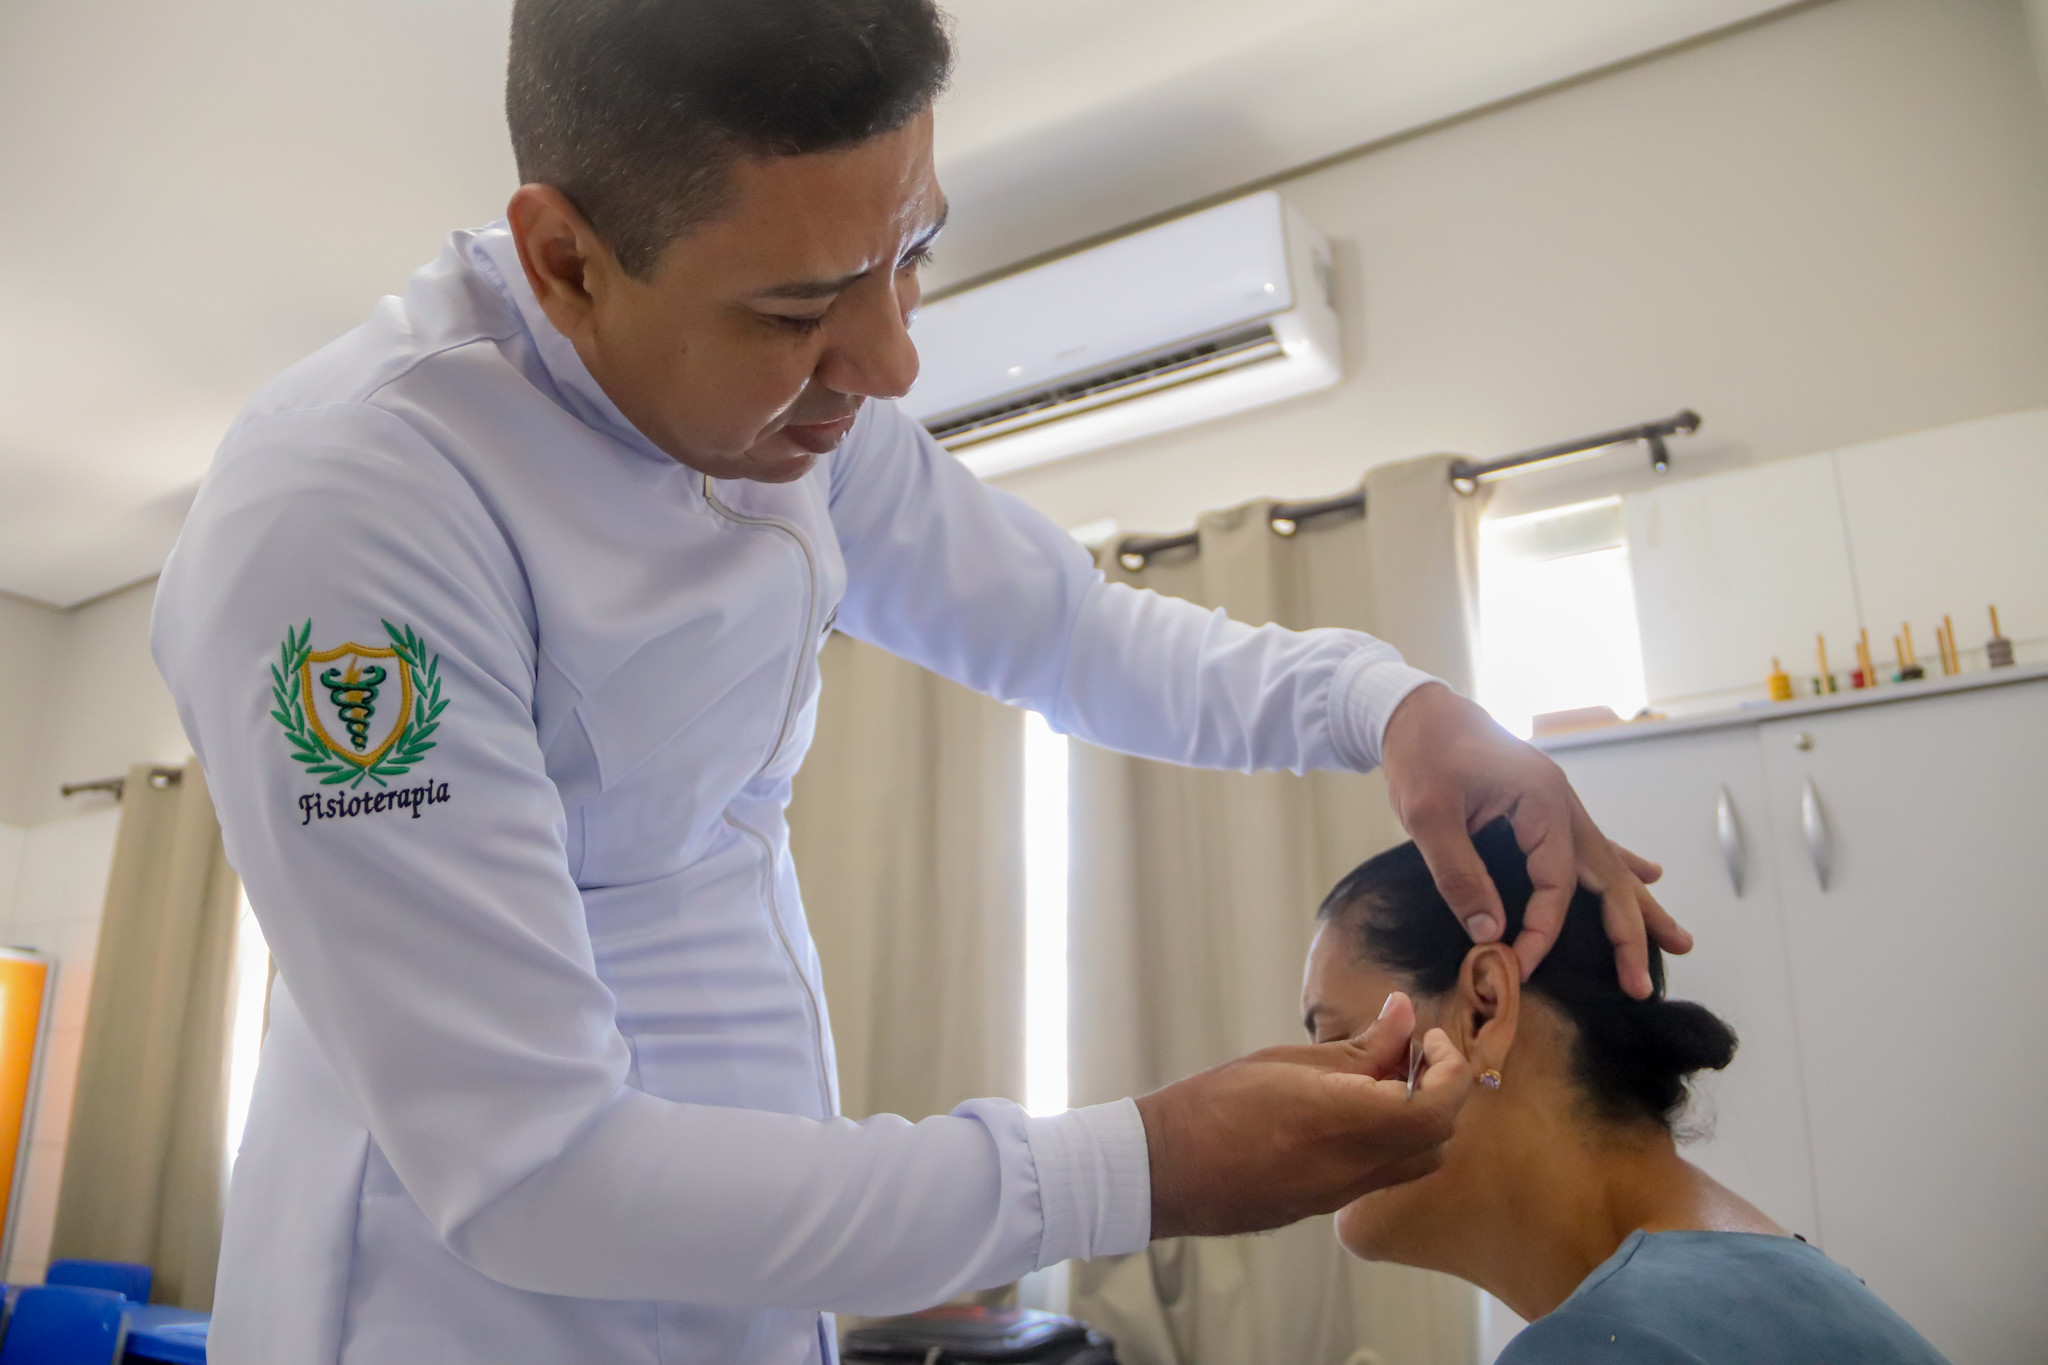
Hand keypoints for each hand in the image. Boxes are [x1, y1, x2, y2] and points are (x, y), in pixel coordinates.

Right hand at [1136, 993, 1469, 1238]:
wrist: (1162, 1168)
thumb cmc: (1211, 1104)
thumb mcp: (1285, 1060)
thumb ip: (1357, 1047)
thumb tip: (1405, 1015)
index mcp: (1340, 1121)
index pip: (1435, 1108)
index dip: (1451, 1071)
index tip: (1431, 1039)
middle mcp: (1350, 1167)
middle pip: (1437, 1140)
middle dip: (1442, 1093)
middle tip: (1413, 1054)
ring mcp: (1339, 1195)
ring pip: (1415, 1163)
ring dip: (1419, 1120)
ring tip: (1383, 1080)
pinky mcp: (1324, 1206)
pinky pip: (1382, 1175)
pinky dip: (1391, 1141)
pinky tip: (1355, 1111)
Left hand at [1380, 683, 1692, 998]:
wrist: (1417, 709)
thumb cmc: (1421, 755)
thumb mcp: (1428, 817)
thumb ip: (1459, 875)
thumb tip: (1490, 934)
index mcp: (1541, 801)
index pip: (1556, 884)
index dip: (1542, 930)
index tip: (1517, 964)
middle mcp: (1562, 802)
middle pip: (1607, 877)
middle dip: (1630, 932)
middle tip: (1644, 985)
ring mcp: (1558, 802)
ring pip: (1608, 863)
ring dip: (1638, 904)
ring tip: (1679, 941)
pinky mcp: (1544, 804)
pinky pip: (1588, 845)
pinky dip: (1619, 867)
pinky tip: (1648, 876)